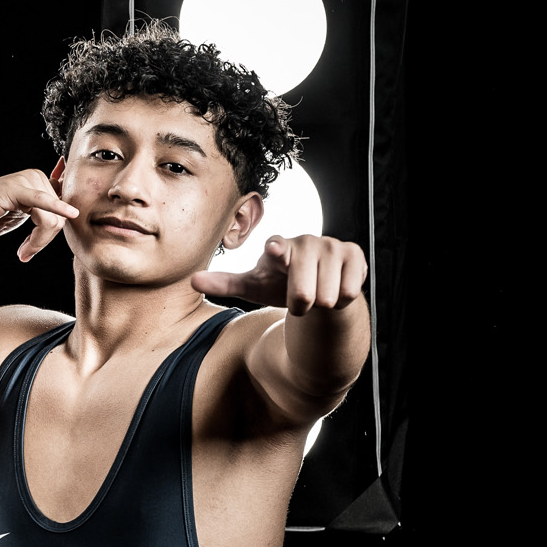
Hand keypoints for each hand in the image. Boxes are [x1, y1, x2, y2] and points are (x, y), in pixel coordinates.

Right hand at [0, 170, 79, 261]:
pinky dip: (55, 211)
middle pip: (59, 217)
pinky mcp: (15, 189)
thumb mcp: (22, 215)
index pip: (64, 210)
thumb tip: (72, 213)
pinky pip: (42, 203)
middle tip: (25, 252)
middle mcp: (35, 176)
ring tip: (23, 251)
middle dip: (44, 240)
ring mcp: (26, 180)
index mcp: (39, 181)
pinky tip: (68, 216)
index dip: (53, 233)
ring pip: (51, 219)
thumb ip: (44, 212)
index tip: (36, 246)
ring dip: (38, 242)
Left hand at [191, 235, 365, 315]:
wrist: (316, 288)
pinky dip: (341, 299)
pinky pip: (349, 291)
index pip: (277, 247)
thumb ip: (224, 283)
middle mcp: (306, 242)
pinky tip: (335, 289)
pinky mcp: (355, 254)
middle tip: (297, 300)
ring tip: (316, 295)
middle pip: (304, 290)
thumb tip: (192, 280)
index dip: (278, 251)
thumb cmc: (279, 284)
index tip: (276, 251)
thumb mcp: (252, 286)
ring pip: (327, 295)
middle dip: (299, 304)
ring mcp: (332, 246)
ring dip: (321, 304)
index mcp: (277, 247)